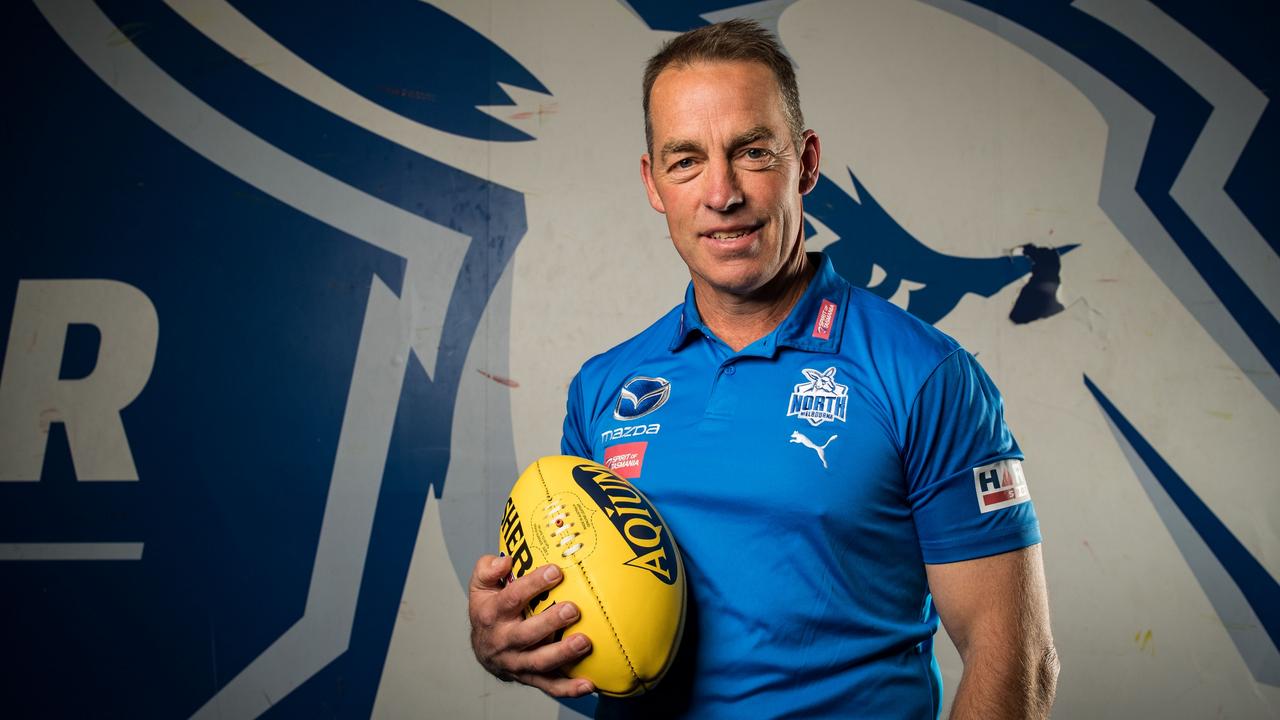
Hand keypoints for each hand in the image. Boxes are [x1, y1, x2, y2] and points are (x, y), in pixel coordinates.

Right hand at [468, 554, 595, 696]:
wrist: (483, 650)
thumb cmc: (488, 611)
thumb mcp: (480, 586)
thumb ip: (488, 569)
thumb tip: (506, 561)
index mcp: (492, 615)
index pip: (512, 597)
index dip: (533, 584)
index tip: (555, 571)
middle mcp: (503, 641)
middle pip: (526, 634)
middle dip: (550, 622)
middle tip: (573, 610)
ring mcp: (516, 662)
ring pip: (538, 662)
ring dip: (562, 654)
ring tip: (584, 642)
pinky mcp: (529, 678)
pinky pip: (549, 685)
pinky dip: (568, 688)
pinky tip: (588, 684)